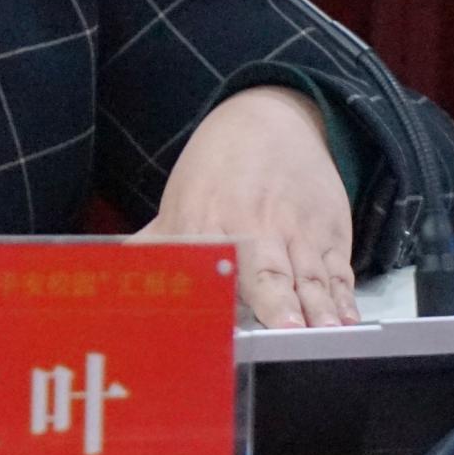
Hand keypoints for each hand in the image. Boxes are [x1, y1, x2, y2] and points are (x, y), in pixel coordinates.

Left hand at [138, 85, 356, 328]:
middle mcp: (253, 228)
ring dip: (317, 307)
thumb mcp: (178, 205)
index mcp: (206, 225)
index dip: (214, 296)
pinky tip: (348, 319)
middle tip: (285, 331)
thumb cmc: (216, 175)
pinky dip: (344, 296)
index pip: (208, 266)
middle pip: (265, 270)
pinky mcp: (328, 232)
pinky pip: (337, 269)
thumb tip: (105, 283)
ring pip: (307, 275)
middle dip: (275, 300)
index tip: (218, 328)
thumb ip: (153, 248)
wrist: (271, 120)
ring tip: (325, 334)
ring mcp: (294, 231)